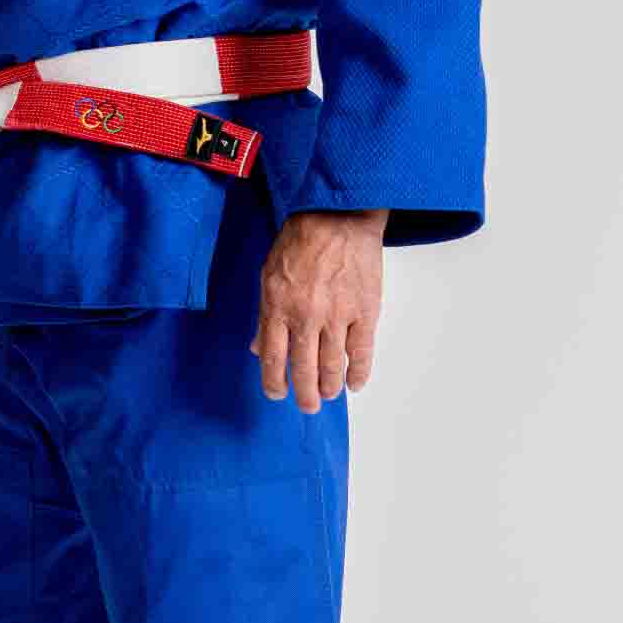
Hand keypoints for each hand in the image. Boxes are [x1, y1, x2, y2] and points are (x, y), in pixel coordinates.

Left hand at [249, 209, 387, 411]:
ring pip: (332, 366)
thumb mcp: (268, 274)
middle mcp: (306, 317)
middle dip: (305, 395)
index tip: (278, 394)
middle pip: (304, 369)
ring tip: (329, 395)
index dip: (275, 383)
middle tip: (308, 406)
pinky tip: (355, 384)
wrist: (338, 216)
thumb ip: (265, 315)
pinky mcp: (364, 311)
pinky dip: (359, 372)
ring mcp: (337, 315)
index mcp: (278, 308)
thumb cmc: (300, 240)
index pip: (273, 359)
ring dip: (330, 387)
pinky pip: (362, 352)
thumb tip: (257, 348)